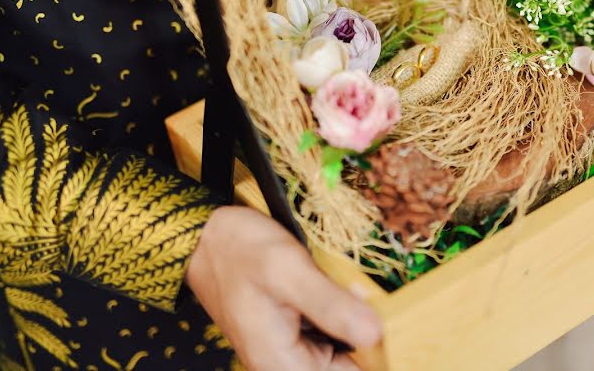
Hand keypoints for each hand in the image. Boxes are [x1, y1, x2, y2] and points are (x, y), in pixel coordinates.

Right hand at [186, 206, 381, 369]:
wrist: (202, 236)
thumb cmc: (238, 250)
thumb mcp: (289, 270)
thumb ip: (331, 305)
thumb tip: (376, 333)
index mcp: (281, 362)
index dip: (376, 355)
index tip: (391, 323)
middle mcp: (282, 363)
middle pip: (344, 365)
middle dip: (365, 335)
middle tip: (371, 300)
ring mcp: (284, 348)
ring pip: (337, 349)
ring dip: (353, 323)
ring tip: (355, 292)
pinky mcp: (287, 331)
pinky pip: (324, 333)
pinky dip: (338, 314)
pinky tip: (341, 291)